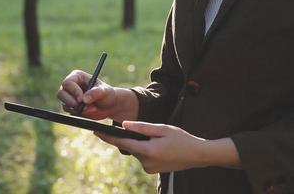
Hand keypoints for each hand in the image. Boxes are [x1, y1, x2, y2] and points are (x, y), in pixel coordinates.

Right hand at [56, 70, 138, 120]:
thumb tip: (85, 99)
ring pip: (64, 105)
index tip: (81, 99)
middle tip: (82, 107)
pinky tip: (89, 112)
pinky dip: (79, 114)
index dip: (73, 91)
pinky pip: (70, 113)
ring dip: (78, 110)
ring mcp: (69, 97)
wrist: (109, 106)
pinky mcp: (71, 108)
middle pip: (61, 94)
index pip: (68, 83)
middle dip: (71, 102)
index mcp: (77, 77)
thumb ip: (96, 93)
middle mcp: (71, 86)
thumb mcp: (105, 91)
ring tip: (92, 109)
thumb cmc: (107, 94)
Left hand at [95, 121, 240, 172]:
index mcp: (148, 150)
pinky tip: (155, 145)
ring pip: (136, 151)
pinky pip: (142, 156)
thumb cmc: (182, 139)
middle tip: (130, 129)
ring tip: (154, 137)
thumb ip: (142, 127)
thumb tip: (124, 124)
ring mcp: (149, 168)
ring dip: (139, 143)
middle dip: (127, 137)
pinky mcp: (152, 169)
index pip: (122, 142)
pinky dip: (144, 149)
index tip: (96, 132)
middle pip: (129, 146)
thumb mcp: (162, 128)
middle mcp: (146, 162)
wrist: (197, 155)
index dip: (108, 137)